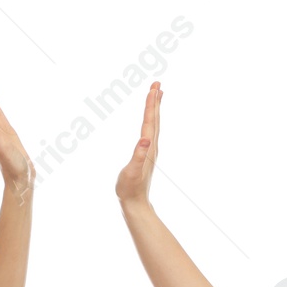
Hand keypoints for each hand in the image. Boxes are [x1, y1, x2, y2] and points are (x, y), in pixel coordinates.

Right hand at [115, 81, 160, 207]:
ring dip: (155, 109)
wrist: (135, 203)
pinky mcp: (147, 155)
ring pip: (154, 124)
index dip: (151, 104)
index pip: (150, 121)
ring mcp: (150, 150)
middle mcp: (152, 147)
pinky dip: (151, 121)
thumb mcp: (131, 172)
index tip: (153, 88)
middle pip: (155, 119)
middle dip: (155, 101)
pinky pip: (150, 132)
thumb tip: (146, 139)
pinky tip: (149, 121)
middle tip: (157, 83)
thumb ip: (138, 155)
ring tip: (156, 95)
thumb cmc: (129, 189)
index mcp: (148, 148)